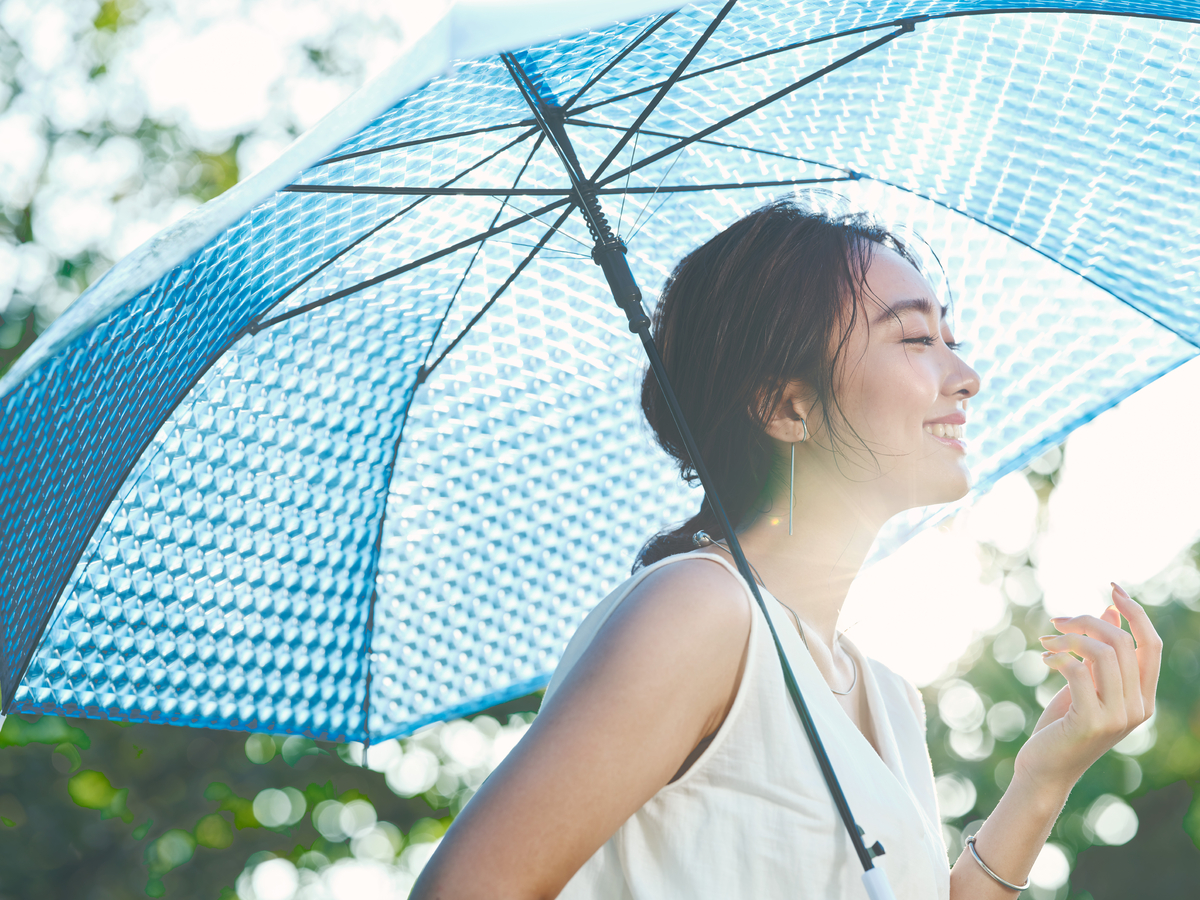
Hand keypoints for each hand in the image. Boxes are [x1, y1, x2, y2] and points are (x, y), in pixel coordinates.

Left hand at [1014, 583, 1161, 790]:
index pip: (1151, 644)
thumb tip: (1110, 610)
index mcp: (1143, 697)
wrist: (1045, 768)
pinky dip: (1058, 656)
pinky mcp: (1091, 722)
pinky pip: (1078, 671)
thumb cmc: (1063, 725)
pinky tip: (1044, 659)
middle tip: (1056, 620)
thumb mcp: (1085, 684)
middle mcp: (1139, 708)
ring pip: (1104, 653)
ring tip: (1047, 641)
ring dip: (1070, 638)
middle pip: (1124, 643)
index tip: (1112, 587)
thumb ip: (1101, 653)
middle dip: (1088, 621)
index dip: (1135, 612)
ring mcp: (1118, 717)